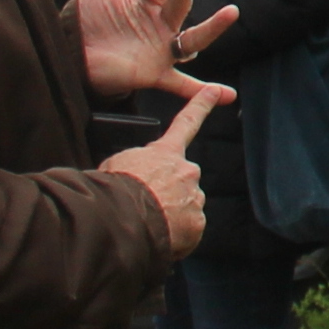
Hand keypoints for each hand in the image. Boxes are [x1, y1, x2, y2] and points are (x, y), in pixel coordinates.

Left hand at [78, 0, 237, 97]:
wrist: (69, 56)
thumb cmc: (87, 21)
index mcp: (149, 3)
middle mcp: (161, 25)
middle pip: (181, 4)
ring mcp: (160, 49)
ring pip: (193, 38)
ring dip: (213, 27)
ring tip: (232, 12)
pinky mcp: (153, 74)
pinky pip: (181, 84)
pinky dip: (203, 91)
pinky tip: (227, 95)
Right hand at [98, 80, 228, 257]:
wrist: (121, 221)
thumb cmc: (113, 190)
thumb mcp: (116, 164)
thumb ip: (136, 163)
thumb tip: (140, 175)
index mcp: (166, 153)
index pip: (186, 123)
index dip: (201, 104)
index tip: (214, 90)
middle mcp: (187, 171)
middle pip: (182, 182)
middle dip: (168, 194)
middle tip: (146, 208)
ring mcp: (194, 197)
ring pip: (185, 208)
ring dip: (171, 216)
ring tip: (146, 225)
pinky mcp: (197, 224)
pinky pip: (187, 231)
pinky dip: (175, 237)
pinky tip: (157, 238)